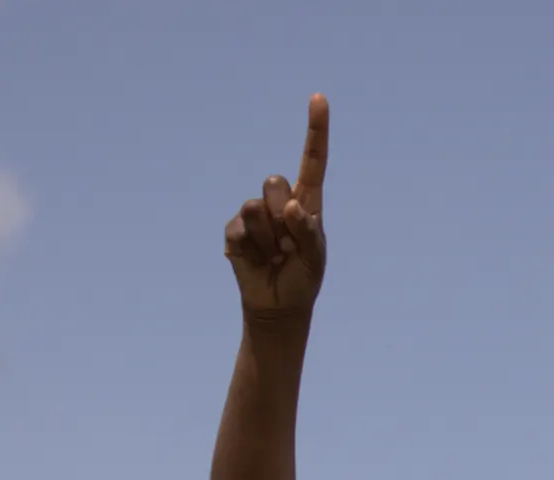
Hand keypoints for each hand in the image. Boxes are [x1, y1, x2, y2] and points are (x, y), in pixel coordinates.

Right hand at [225, 95, 329, 328]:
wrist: (278, 307)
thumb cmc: (303, 278)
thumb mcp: (315, 259)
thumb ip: (309, 231)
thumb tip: (292, 206)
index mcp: (308, 201)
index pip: (313, 160)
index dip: (315, 129)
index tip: (318, 98)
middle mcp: (280, 201)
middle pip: (275, 182)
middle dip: (282, 215)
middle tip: (288, 244)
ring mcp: (255, 215)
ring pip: (256, 206)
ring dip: (269, 237)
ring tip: (275, 256)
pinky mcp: (235, 231)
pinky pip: (240, 228)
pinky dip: (252, 248)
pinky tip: (257, 260)